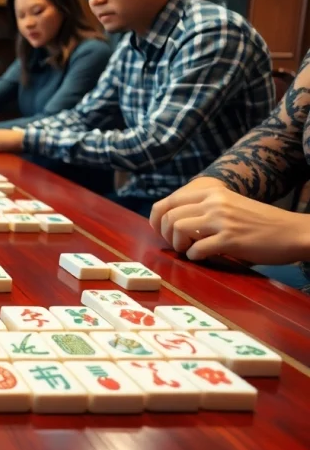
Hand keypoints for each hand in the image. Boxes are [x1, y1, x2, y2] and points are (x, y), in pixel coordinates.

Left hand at [148, 178, 309, 261]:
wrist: (293, 231)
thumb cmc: (259, 222)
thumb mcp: (229, 205)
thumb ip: (204, 208)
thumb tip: (171, 222)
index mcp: (212, 192)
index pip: (169, 201)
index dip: (157, 219)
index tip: (162, 231)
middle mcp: (215, 202)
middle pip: (169, 216)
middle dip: (167, 235)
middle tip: (179, 245)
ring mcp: (222, 220)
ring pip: (178, 229)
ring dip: (179, 245)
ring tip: (190, 250)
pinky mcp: (230, 239)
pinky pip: (197, 249)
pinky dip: (194, 257)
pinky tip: (203, 257)